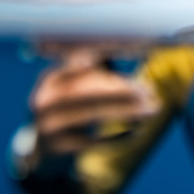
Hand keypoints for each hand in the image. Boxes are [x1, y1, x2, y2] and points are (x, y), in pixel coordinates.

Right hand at [29, 48, 160, 158]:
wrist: (41, 148)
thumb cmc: (71, 107)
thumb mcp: (75, 85)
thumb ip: (96, 66)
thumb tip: (134, 46)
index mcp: (51, 78)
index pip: (76, 62)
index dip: (98, 58)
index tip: (126, 54)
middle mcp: (45, 99)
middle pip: (88, 90)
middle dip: (123, 90)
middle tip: (150, 91)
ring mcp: (48, 124)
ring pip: (93, 114)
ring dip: (127, 111)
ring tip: (152, 110)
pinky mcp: (57, 148)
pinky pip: (93, 141)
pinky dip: (118, 135)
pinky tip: (137, 131)